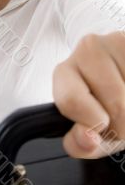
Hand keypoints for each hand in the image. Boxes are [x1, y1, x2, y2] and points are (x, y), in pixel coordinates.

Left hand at [52, 31, 124, 158]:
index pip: (71, 100)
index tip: (100, 126)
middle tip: (121, 120)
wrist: (121, 72)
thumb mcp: (88, 130)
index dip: (92, 123)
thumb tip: (87, 138)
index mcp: (65, 72)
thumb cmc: (102, 104)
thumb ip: (80, 143)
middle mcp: (87, 50)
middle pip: (116, 106)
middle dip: (123, 126)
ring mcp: (116, 41)